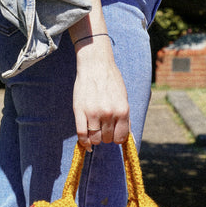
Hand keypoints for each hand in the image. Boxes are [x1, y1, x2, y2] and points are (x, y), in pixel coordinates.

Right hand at [73, 36, 129, 150]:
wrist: (95, 65)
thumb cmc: (111, 81)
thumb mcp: (123, 98)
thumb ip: (124, 117)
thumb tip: (125, 136)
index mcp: (122, 110)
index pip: (120, 138)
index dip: (117, 138)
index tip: (113, 135)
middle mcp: (109, 113)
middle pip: (107, 139)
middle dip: (105, 137)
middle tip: (103, 129)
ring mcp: (93, 113)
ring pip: (94, 139)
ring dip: (95, 139)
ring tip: (95, 131)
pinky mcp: (80, 111)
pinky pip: (82, 134)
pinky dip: (83, 141)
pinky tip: (85, 141)